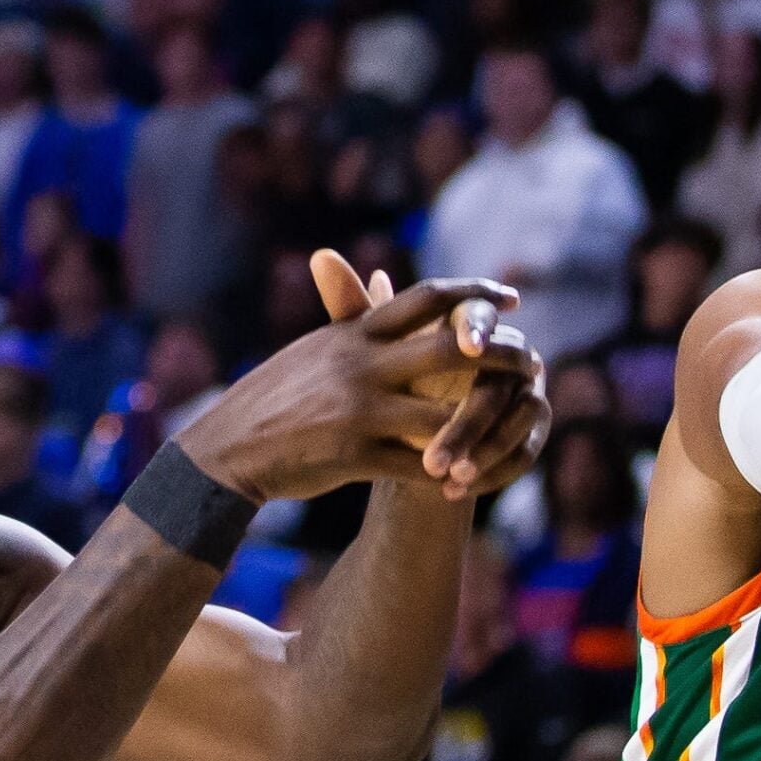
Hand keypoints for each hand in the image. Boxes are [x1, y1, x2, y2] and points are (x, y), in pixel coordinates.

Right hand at [175, 274, 545, 504]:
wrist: (227, 452)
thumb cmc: (275, 400)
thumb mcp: (316, 350)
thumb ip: (356, 320)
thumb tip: (387, 285)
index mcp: (354, 333)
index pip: (426, 297)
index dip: (474, 293)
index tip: (509, 298)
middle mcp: (360, 364)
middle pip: (452, 346)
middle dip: (500, 353)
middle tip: (533, 358)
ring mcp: (359, 410)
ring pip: (446, 411)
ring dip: (488, 419)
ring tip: (517, 421)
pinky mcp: (354, 456)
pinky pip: (420, 465)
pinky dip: (453, 472)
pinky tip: (478, 475)